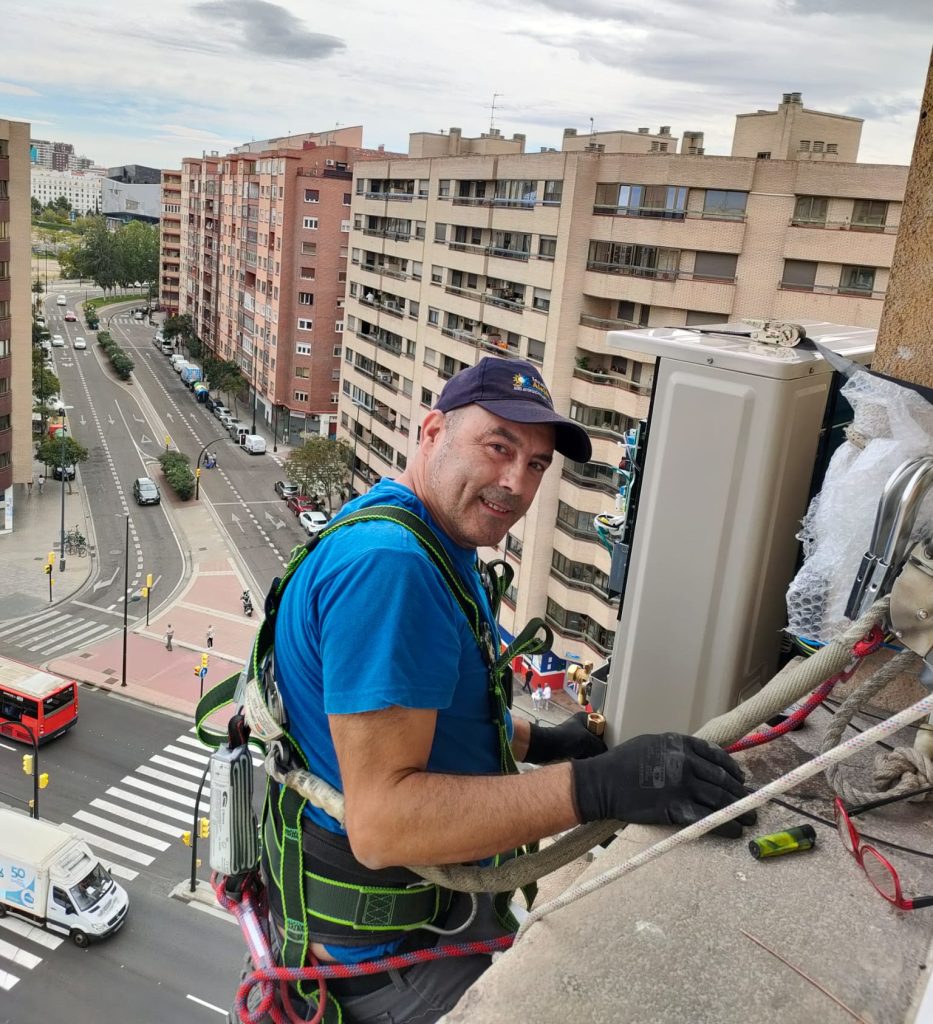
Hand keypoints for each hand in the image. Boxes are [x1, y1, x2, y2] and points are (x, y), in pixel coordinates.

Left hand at [525, 712, 606, 763]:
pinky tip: (587, 763)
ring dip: (593, 754)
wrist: (545, 750)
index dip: (606, 735)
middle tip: (602, 754)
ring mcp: (577, 739)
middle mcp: (582, 727)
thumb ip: (600, 745)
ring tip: (594, 759)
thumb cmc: (563, 739)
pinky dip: (587, 759)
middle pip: (598, 739)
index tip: (610, 744)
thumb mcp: (587, 740)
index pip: (602, 726)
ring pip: (592, 748)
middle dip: (599, 747)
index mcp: (585, 718)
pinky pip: (586, 755)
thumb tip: (606, 753)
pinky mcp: (573, 750)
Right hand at [570, 732, 756, 838]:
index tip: (740, 778)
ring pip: (720, 799)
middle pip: (722, 779)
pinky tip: (735, 831)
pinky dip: (725, 826)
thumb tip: (699, 762)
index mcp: (679, 743)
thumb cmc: (623, 762)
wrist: (602, 782)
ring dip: (739, 811)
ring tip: (749, 819)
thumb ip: (677, 749)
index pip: (716, 755)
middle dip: (741, 793)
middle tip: (752, 802)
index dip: (732, 769)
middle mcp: (685, 762)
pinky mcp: (676, 808)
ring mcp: (682, 786)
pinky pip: (708, 818)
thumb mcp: (652, 744)